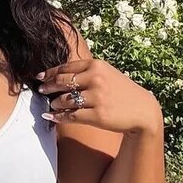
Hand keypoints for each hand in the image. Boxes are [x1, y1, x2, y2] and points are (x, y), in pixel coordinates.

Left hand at [37, 57, 161, 135]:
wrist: (142, 111)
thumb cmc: (122, 91)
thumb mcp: (107, 74)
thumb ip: (87, 71)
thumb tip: (60, 74)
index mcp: (97, 65)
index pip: (66, 67)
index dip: (50, 72)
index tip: (40, 77)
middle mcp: (96, 79)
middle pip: (62, 82)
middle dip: (48, 86)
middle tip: (41, 90)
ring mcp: (96, 97)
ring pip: (64, 100)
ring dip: (54, 103)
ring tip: (52, 105)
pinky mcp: (97, 115)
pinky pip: (70, 116)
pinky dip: (58, 117)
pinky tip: (51, 117)